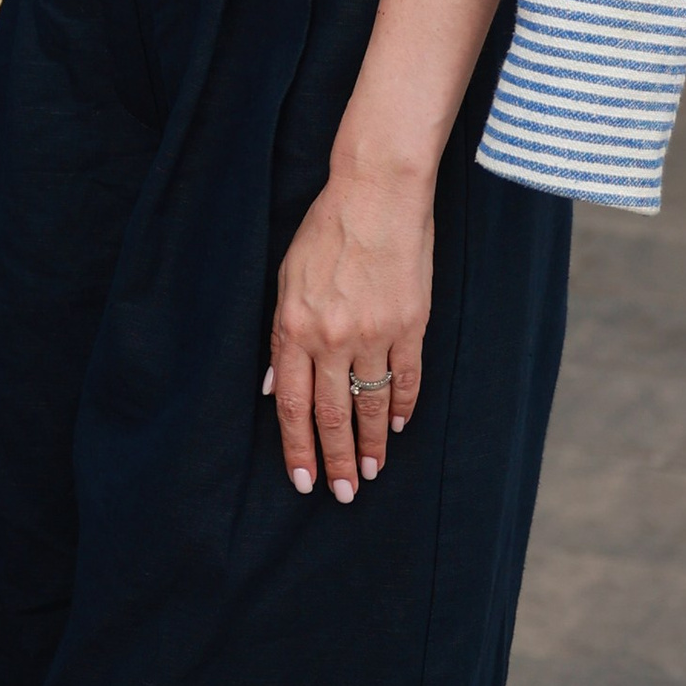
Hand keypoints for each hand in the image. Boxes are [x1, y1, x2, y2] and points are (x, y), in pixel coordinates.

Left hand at [265, 158, 432, 504]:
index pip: (293, 406)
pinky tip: (399, 426)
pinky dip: (402, 406)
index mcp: (294, 326)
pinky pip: (406, 378)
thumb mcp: (286, 278)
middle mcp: (332, 337)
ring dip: (372, 443)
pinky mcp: (410, 324)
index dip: (297, 448)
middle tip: (344, 493)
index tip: (303, 480)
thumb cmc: (325, 229)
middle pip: (332, 415)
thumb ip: (279, 336)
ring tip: (373, 471)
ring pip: (371, 405)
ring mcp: (374, 333)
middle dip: (337, 460)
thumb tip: (274, 387)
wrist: (377, 192)